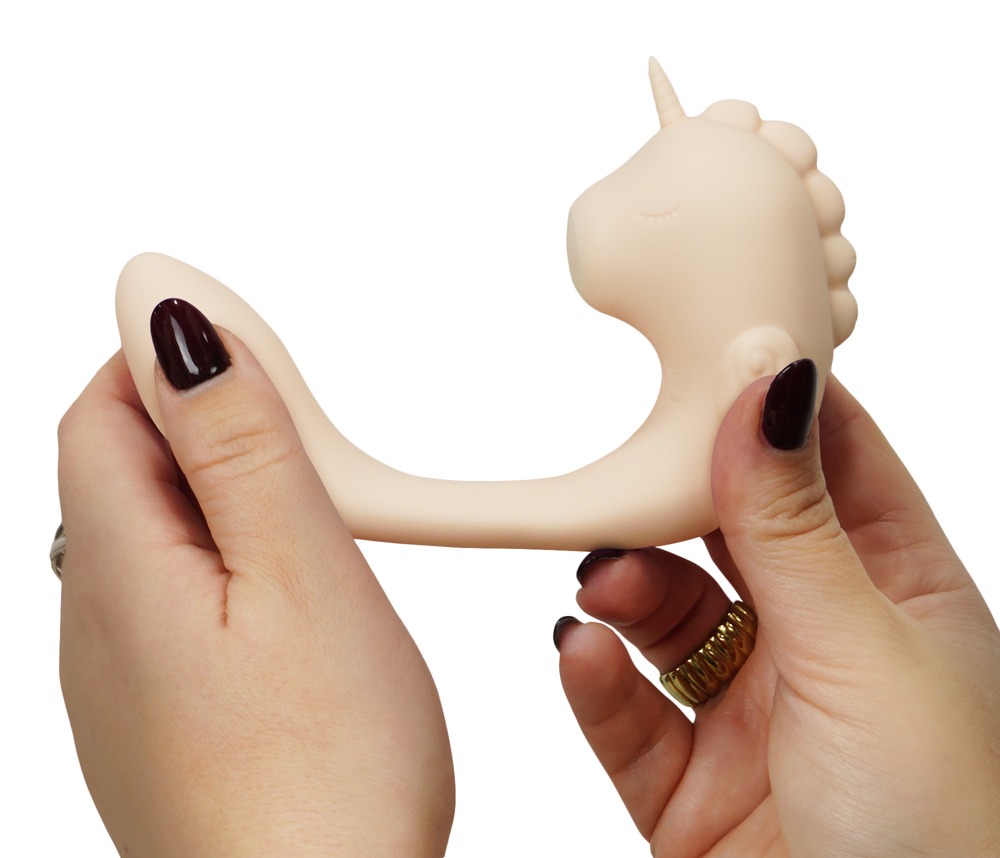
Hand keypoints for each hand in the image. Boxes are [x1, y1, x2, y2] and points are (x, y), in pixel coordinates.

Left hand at [57, 300, 453, 856]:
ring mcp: (125, 679)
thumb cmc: (321, 777)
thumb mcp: (298, 574)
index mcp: (120, 573)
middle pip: (123, 470)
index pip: (101, 413)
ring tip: (310, 515)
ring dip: (221, 493)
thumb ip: (237, 443)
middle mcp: (97, 625)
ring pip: (154, 536)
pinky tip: (289, 600)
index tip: (242, 339)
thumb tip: (173, 323)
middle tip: (302, 432)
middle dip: (204, 422)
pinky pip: (176, 602)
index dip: (162, 355)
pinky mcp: (165, 715)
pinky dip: (228, 563)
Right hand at [556, 362, 999, 855]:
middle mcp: (822, 646)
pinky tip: (578, 652)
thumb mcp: (858, 650)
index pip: (830, 463)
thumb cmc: (940, 833)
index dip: (769, 407)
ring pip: (664, 618)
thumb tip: (761, 375)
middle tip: (623, 479)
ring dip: (622, 591)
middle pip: (727, 535)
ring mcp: (752, 716)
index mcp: (896, 597)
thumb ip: (791, 518)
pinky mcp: (690, 786)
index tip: (703, 356)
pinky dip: (593, 678)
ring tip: (601, 582)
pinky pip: (625, 711)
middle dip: (670, 504)